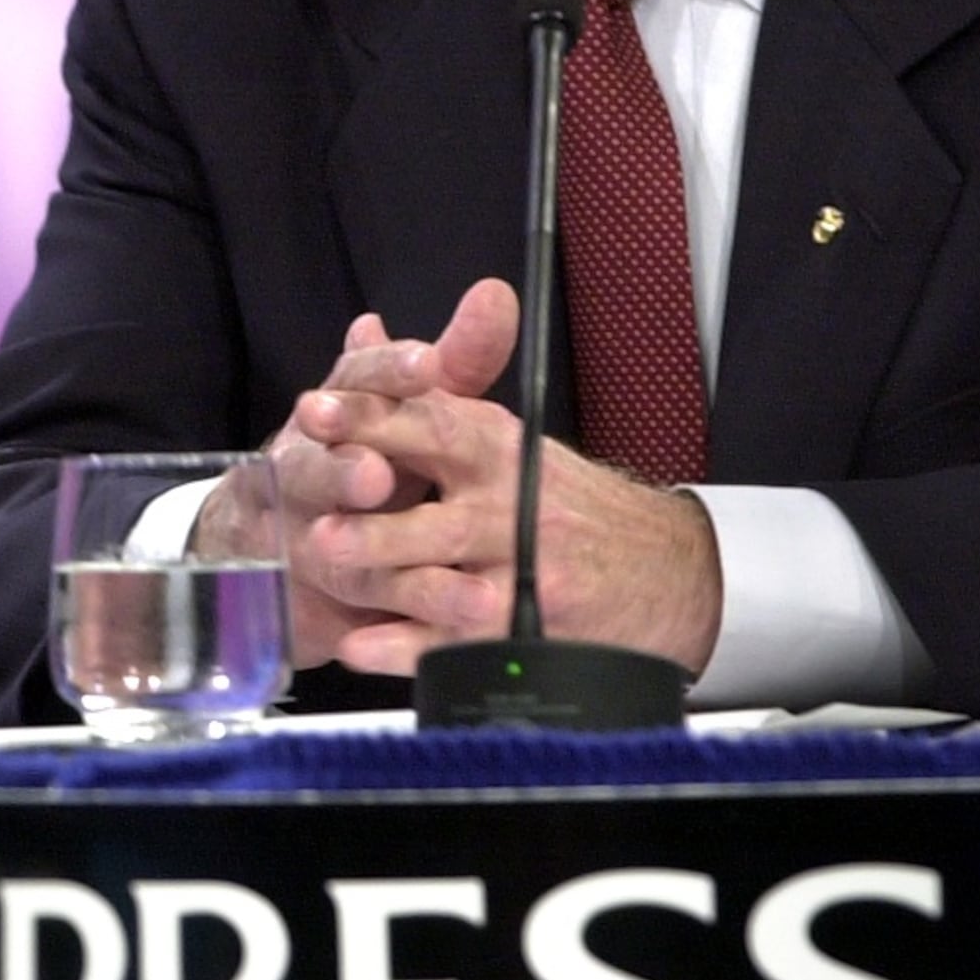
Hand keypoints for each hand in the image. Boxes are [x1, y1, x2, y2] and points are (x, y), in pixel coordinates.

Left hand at [282, 282, 719, 675]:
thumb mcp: (509, 438)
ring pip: (449, 582)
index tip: (313, 414)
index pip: (431, 424)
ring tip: (333, 577)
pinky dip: (406, 648)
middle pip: (441, 514)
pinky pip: (459, 642)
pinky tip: (358, 644)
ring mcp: (524, 574)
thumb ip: (430, 394)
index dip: (369, 419)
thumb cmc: (569, 501)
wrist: (667, 569)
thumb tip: (364, 330)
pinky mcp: (527, 631)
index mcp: (499, 449)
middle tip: (316, 525)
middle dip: (376, 519)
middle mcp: (513, 507)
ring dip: (391, 581)